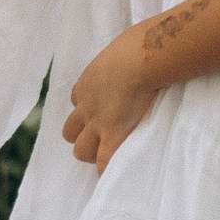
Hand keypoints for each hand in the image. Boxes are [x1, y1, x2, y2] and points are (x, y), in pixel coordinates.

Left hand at [62, 28, 160, 173]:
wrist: (140, 57)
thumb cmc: (139, 44)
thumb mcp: (126, 46)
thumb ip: (130, 53)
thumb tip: (150, 42)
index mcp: (88, 82)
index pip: (77, 100)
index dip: (87, 109)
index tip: (101, 112)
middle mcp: (86, 106)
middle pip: (69, 131)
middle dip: (81, 137)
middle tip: (100, 140)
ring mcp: (97, 123)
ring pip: (79, 149)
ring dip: (91, 154)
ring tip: (108, 158)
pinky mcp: (111, 135)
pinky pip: (103, 162)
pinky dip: (106, 171)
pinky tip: (113, 178)